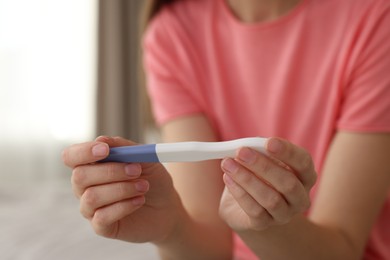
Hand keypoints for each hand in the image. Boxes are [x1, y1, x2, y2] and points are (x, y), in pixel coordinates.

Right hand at [62, 136, 181, 242]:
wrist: (166, 207)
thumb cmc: (152, 179)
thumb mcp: (144, 158)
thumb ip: (124, 147)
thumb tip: (102, 140)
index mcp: (91, 165)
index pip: (71, 156)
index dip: (83, 152)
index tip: (105, 150)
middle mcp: (85, 186)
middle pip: (80, 176)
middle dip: (111, 171)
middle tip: (137, 170)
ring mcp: (90, 208)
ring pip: (92, 197)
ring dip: (122, 189)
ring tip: (143, 186)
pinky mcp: (101, 227)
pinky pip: (101, 217)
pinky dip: (124, 206)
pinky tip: (139, 201)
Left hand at [219, 137, 316, 231]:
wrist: (244, 208)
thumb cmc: (256, 176)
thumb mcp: (259, 159)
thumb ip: (258, 150)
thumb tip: (246, 146)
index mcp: (304, 176)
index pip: (303, 162)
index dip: (288, 152)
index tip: (269, 142)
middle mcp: (299, 197)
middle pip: (288, 183)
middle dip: (262, 166)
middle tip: (241, 152)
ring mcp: (284, 214)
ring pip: (271, 199)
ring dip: (246, 179)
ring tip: (228, 164)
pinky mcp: (264, 224)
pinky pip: (255, 210)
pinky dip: (239, 192)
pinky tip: (228, 178)